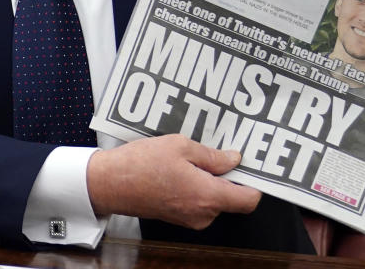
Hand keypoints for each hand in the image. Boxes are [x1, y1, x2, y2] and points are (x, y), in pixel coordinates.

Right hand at [86, 134, 260, 228]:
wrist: (109, 183)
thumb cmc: (141, 164)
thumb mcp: (180, 146)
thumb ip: (212, 156)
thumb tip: (233, 160)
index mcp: (207, 196)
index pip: (248, 200)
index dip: (255, 182)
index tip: (253, 165)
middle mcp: (202, 214)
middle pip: (232, 198)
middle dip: (229, 175)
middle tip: (220, 150)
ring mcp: (189, 218)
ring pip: (214, 198)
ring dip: (211, 179)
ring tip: (193, 156)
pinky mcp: (178, 217)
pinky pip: (199, 201)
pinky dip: (197, 185)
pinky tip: (183, 166)